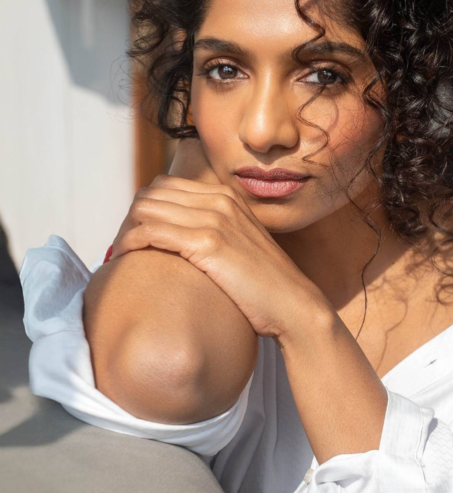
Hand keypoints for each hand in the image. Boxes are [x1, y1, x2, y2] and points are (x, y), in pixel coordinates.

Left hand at [108, 171, 330, 339]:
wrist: (293, 306)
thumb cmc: (264, 287)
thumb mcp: (239, 246)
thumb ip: (215, 233)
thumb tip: (181, 241)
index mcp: (225, 196)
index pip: (164, 187)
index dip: (143, 209)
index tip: (133, 235)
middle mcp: (219, 200)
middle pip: (151, 195)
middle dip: (129, 218)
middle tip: (121, 247)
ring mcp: (214, 219)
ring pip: (146, 210)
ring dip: (125, 231)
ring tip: (119, 255)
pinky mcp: (208, 243)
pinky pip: (152, 231)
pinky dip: (131, 242)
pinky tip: (125, 258)